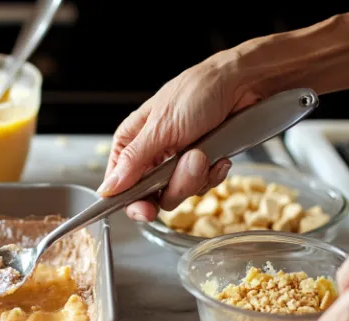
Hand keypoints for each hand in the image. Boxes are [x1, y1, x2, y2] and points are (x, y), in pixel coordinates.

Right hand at [97, 50, 263, 221]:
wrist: (241, 84)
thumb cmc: (197, 92)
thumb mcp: (161, 128)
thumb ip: (133, 162)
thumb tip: (107, 188)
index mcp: (131, 142)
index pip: (119, 185)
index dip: (130, 201)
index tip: (146, 210)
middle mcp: (150, 155)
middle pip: (150, 195)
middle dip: (174, 185)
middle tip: (190, 165)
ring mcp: (175, 163)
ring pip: (178, 193)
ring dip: (196, 176)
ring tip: (205, 151)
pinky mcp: (200, 166)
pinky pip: (202, 187)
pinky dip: (213, 174)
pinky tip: (218, 156)